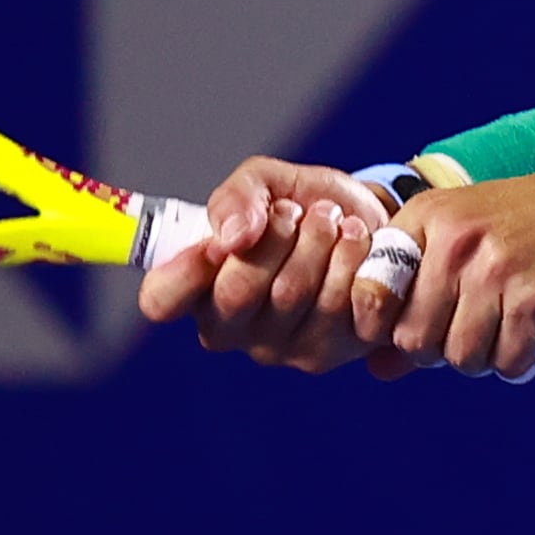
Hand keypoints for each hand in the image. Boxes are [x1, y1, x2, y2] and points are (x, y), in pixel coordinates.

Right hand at [134, 156, 404, 368]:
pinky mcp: (331, 351)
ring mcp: (281, 348)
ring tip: (332, 220)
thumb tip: (232, 237)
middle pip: (236, 292)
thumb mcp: (264, 183)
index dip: (183, 269)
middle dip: (275, 236)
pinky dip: (354, 258)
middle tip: (297, 212)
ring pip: (292, 294)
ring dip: (320, 239)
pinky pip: (342, 305)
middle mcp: (232, 329)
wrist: (372, 223)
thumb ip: (237, 198)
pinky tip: (358, 246)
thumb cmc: (304, 208)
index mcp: (198, 288)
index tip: (218, 238)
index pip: (161, 299)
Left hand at [352, 152, 534, 379]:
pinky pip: (504, 362)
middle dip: (439, 347)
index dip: (384, 325)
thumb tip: (375, 370)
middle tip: (473, 326)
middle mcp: (455, 241)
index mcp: (427, 218)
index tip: (416, 324)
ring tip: (505, 327)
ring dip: (482, 355)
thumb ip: (416, 300)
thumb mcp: (466, 242)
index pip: (369, 293)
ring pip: (457, 356)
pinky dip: (518, 359)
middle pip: (412, 338)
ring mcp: (495, 270)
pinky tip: (532, 333)